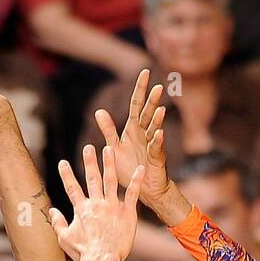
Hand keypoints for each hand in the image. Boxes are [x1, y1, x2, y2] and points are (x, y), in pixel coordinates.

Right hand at [48, 144, 143, 260]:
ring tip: (109, 149)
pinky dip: (136, 181)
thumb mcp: (65, 239)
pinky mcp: (127, 213)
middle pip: (92, 179)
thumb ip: (58, 223)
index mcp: (82, 210)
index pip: (72, 188)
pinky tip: (140, 168)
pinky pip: (133, 194)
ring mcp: (113, 207)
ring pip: (111, 181)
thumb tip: (51, 210)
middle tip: (88, 148)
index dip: (67, 175)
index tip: (63, 162)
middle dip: (89, 162)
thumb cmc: (83, 253)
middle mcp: (97, 204)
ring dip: (109, 164)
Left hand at [92, 69, 170, 209]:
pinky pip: (157, 148)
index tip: (145, 71)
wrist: (140, 188)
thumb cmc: (127, 167)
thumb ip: (108, 130)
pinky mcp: (156, 158)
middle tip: (158, 86)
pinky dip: (158, 141)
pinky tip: (159, 133)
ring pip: (154, 129)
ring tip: (160, 109)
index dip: (140, 89)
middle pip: (148, 113)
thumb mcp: (113, 148)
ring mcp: (152, 144)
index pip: (137, 105)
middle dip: (153, 101)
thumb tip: (99, 111)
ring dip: (157, 120)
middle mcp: (144, 133)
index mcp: (133, 129)